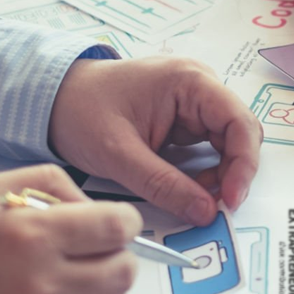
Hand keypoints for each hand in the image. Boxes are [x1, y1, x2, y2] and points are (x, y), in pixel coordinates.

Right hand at [0, 165, 139, 293]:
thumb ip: (45, 184)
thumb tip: (93, 206)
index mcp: (30, 235)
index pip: (118, 227)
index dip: (123, 223)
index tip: (113, 227)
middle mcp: (40, 286)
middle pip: (123, 273)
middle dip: (117, 258)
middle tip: (93, 258)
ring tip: (79, 293)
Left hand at [49, 57, 261, 225]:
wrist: (50, 98)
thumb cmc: (79, 112)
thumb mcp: (119, 155)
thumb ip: (165, 185)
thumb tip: (206, 212)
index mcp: (189, 81)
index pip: (239, 122)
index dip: (243, 163)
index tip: (230, 199)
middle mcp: (199, 85)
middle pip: (240, 133)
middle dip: (233, 172)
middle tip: (216, 206)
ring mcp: (193, 101)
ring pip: (227, 143)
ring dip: (219, 174)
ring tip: (195, 197)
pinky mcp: (184, 117)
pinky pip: (209, 147)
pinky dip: (205, 171)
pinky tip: (188, 187)